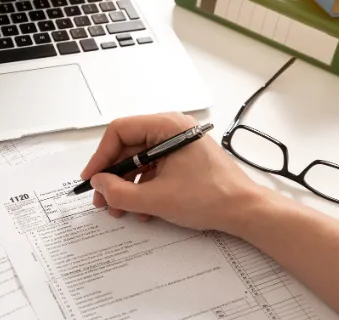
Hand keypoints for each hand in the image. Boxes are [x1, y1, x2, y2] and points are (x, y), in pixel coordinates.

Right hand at [81, 113, 270, 234]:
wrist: (246, 211)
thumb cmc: (212, 198)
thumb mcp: (156, 199)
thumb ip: (119, 192)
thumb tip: (99, 184)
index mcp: (168, 126)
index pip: (120, 131)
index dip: (101, 156)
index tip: (92, 178)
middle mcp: (173, 130)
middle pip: (129, 147)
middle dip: (113, 176)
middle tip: (102, 198)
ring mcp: (179, 145)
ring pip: (140, 161)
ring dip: (127, 186)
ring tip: (120, 209)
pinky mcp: (184, 160)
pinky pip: (154, 170)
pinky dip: (144, 189)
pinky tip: (142, 211)